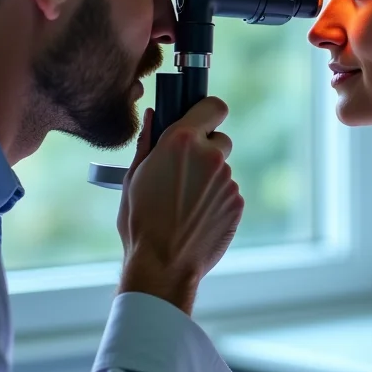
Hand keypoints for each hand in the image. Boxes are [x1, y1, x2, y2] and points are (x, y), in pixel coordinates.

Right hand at [117, 98, 243, 314]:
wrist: (162, 265)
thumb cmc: (140, 221)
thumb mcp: (133, 177)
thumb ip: (148, 141)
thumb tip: (154, 116)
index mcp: (181, 141)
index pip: (214, 106)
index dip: (208, 113)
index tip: (201, 121)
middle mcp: (209, 156)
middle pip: (220, 139)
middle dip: (206, 150)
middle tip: (185, 172)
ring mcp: (227, 180)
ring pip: (222, 169)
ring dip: (209, 179)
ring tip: (185, 203)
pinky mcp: (237, 202)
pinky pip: (228, 193)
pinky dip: (216, 200)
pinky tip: (197, 217)